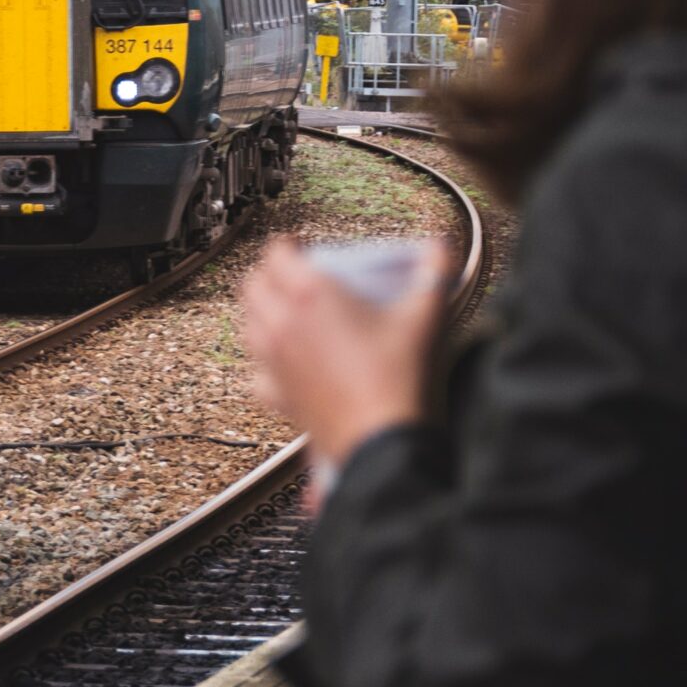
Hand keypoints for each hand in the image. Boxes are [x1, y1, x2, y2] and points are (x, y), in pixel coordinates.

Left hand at [243, 238, 450, 486]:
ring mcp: (275, 362)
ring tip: (281, 309)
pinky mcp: (278, 395)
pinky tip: (279, 361)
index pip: (276, 255)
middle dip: (268, 273)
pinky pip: (255, 371)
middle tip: (289, 273)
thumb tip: (439, 248)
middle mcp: (282, 324)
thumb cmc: (397, 380)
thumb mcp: (424, 316)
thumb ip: (434, 272)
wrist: (381, 442)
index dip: (286, 244)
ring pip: (247, 324)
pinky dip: (262, 360)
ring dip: (260, 310)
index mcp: (309, 296)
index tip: (299, 245)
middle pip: (253, 285)